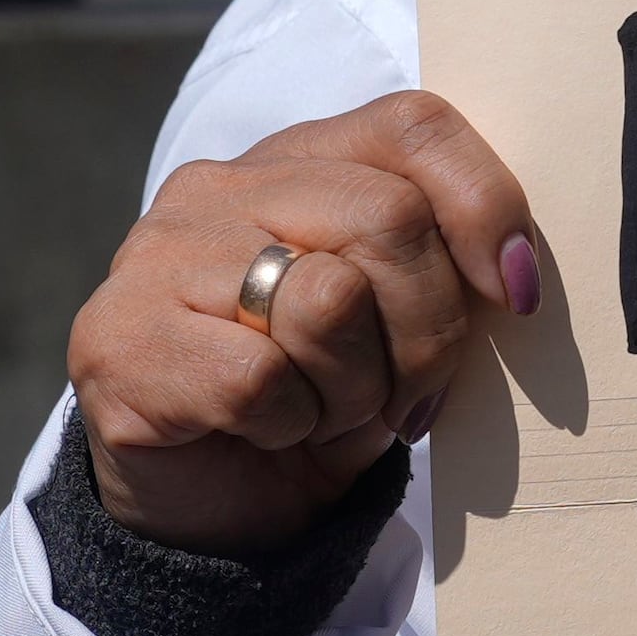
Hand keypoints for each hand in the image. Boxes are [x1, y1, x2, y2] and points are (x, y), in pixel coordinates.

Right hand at [68, 93, 542, 553]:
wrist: (214, 510)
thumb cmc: (322, 400)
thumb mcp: (402, 322)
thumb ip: (446, 265)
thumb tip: (517, 270)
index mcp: (297, 160)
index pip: (412, 125)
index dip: (485, 205)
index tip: (517, 294)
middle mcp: (218, 188)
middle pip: (389, 217)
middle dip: (430, 329)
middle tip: (409, 394)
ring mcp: (157, 256)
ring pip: (330, 299)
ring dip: (358, 388)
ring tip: (325, 411)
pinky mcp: (118, 339)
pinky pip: (263, 379)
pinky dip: (292, 425)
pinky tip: (264, 432)